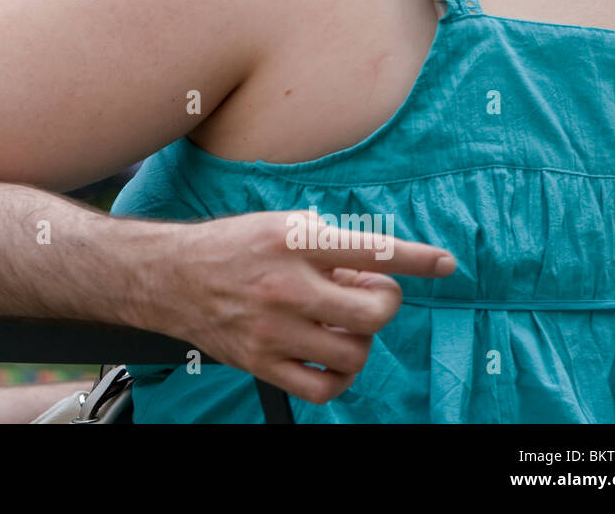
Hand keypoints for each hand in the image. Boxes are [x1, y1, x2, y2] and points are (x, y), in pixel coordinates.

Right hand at [159, 210, 454, 403]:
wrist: (169, 276)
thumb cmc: (229, 247)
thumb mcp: (277, 225)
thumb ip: (327, 244)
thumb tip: (372, 272)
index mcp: (292, 242)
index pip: (371, 249)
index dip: (416, 259)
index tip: (445, 264)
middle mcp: (286, 285)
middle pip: (373, 312)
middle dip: (384, 302)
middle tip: (366, 292)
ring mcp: (273, 329)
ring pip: (354, 353)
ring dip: (360, 339)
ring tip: (340, 323)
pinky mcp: (261, 362)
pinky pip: (323, 388)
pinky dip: (339, 377)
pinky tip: (330, 357)